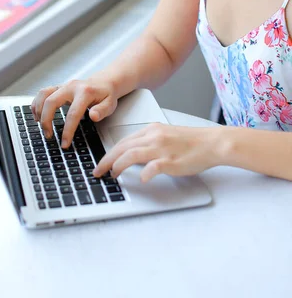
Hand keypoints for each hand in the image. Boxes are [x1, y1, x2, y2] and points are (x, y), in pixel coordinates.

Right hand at [31, 78, 117, 147]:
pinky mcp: (58, 87)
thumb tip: (93, 116)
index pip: (73, 113)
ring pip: (44, 94)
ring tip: (40, 124)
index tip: (64, 143)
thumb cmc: (106, 95)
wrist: (104, 82)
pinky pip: (42, 93)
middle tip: (48, 135)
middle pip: (51, 101)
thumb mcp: (110, 104)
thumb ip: (102, 111)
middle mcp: (71, 87)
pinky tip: (37, 114)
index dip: (67, 130)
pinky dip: (37, 103)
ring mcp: (63, 86)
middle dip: (46, 120)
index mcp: (85, 92)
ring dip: (39, 110)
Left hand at [93, 123, 218, 181]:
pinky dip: (144, 174)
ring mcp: (162, 148)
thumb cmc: (191, 142)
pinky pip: (153, 167)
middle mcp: (154, 137)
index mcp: (151, 130)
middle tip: (98, 171)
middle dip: (107, 160)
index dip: (110, 152)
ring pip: (131, 154)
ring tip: (113, 175)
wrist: (211, 143)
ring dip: (118, 166)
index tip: (102, 162)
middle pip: (122, 147)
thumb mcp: (165, 135)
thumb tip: (132, 155)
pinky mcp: (171, 161)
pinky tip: (141, 179)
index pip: (124, 141)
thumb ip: (149, 143)